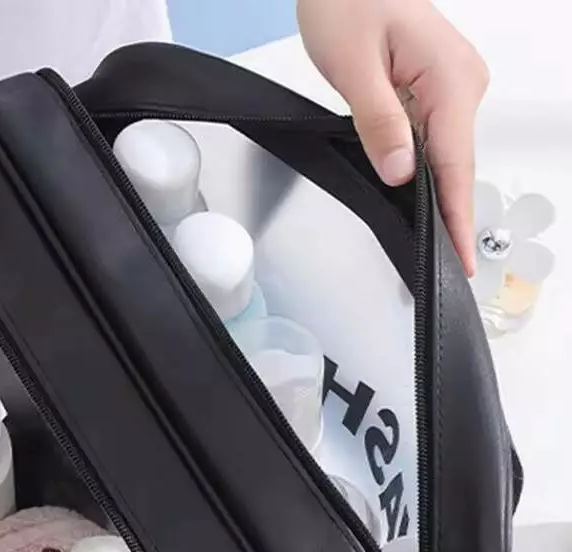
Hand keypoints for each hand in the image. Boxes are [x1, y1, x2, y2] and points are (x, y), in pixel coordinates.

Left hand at [298, 0, 488, 274]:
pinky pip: (431, 138)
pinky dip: (421, 169)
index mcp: (451, 79)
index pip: (456, 166)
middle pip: (455, 166)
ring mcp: (450, 85)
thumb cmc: (348, 0)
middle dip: (446, 216)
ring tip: (427, 242)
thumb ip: (378, 121)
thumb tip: (400, 173)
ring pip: (442, 155)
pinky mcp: (433, 87)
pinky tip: (410, 196)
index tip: (462, 260)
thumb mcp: (354, 66)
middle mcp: (461, 84)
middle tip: (440, 267)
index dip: (456, 218)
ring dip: (431, 195)